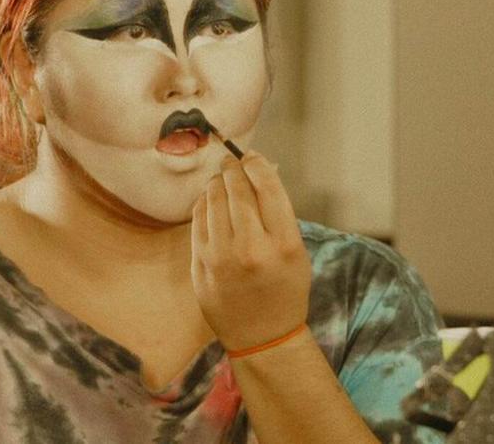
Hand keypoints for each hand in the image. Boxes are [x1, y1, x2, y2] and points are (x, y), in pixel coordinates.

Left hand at [191, 151, 311, 351]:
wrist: (262, 337)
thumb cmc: (285, 289)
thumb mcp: (296, 251)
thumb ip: (279, 212)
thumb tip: (260, 169)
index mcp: (283, 244)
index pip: (267, 186)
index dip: (257, 163)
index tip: (252, 156)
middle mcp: (251, 249)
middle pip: (237, 189)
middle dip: (233, 168)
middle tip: (232, 162)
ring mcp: (221, 258)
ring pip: (212, 199)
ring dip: (217, 183)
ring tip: (222, 179)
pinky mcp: (200, 266)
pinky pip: (197, 220)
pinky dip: (203, 203)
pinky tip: (210, 200)